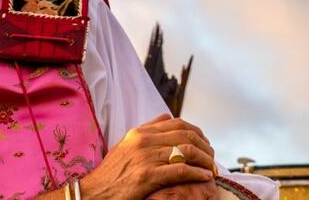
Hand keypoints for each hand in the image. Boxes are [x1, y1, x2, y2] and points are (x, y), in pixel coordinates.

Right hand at [79, 113, 215, 199]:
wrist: (95, 191)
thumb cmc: (112, 172)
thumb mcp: (126, 144)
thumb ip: (146, 130)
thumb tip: (166, 117)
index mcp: (140, 132)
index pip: (177, 123)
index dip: (196, 131)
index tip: (205, 142)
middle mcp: (143, 140)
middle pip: (185, 135)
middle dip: (205, 146)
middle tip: (213, 157)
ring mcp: (145, 157)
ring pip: (187, 152)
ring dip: (205, 160)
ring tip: (212, 168)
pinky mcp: (147, 176)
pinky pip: (180, 171)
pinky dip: (197, 173)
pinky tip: (204, 177)